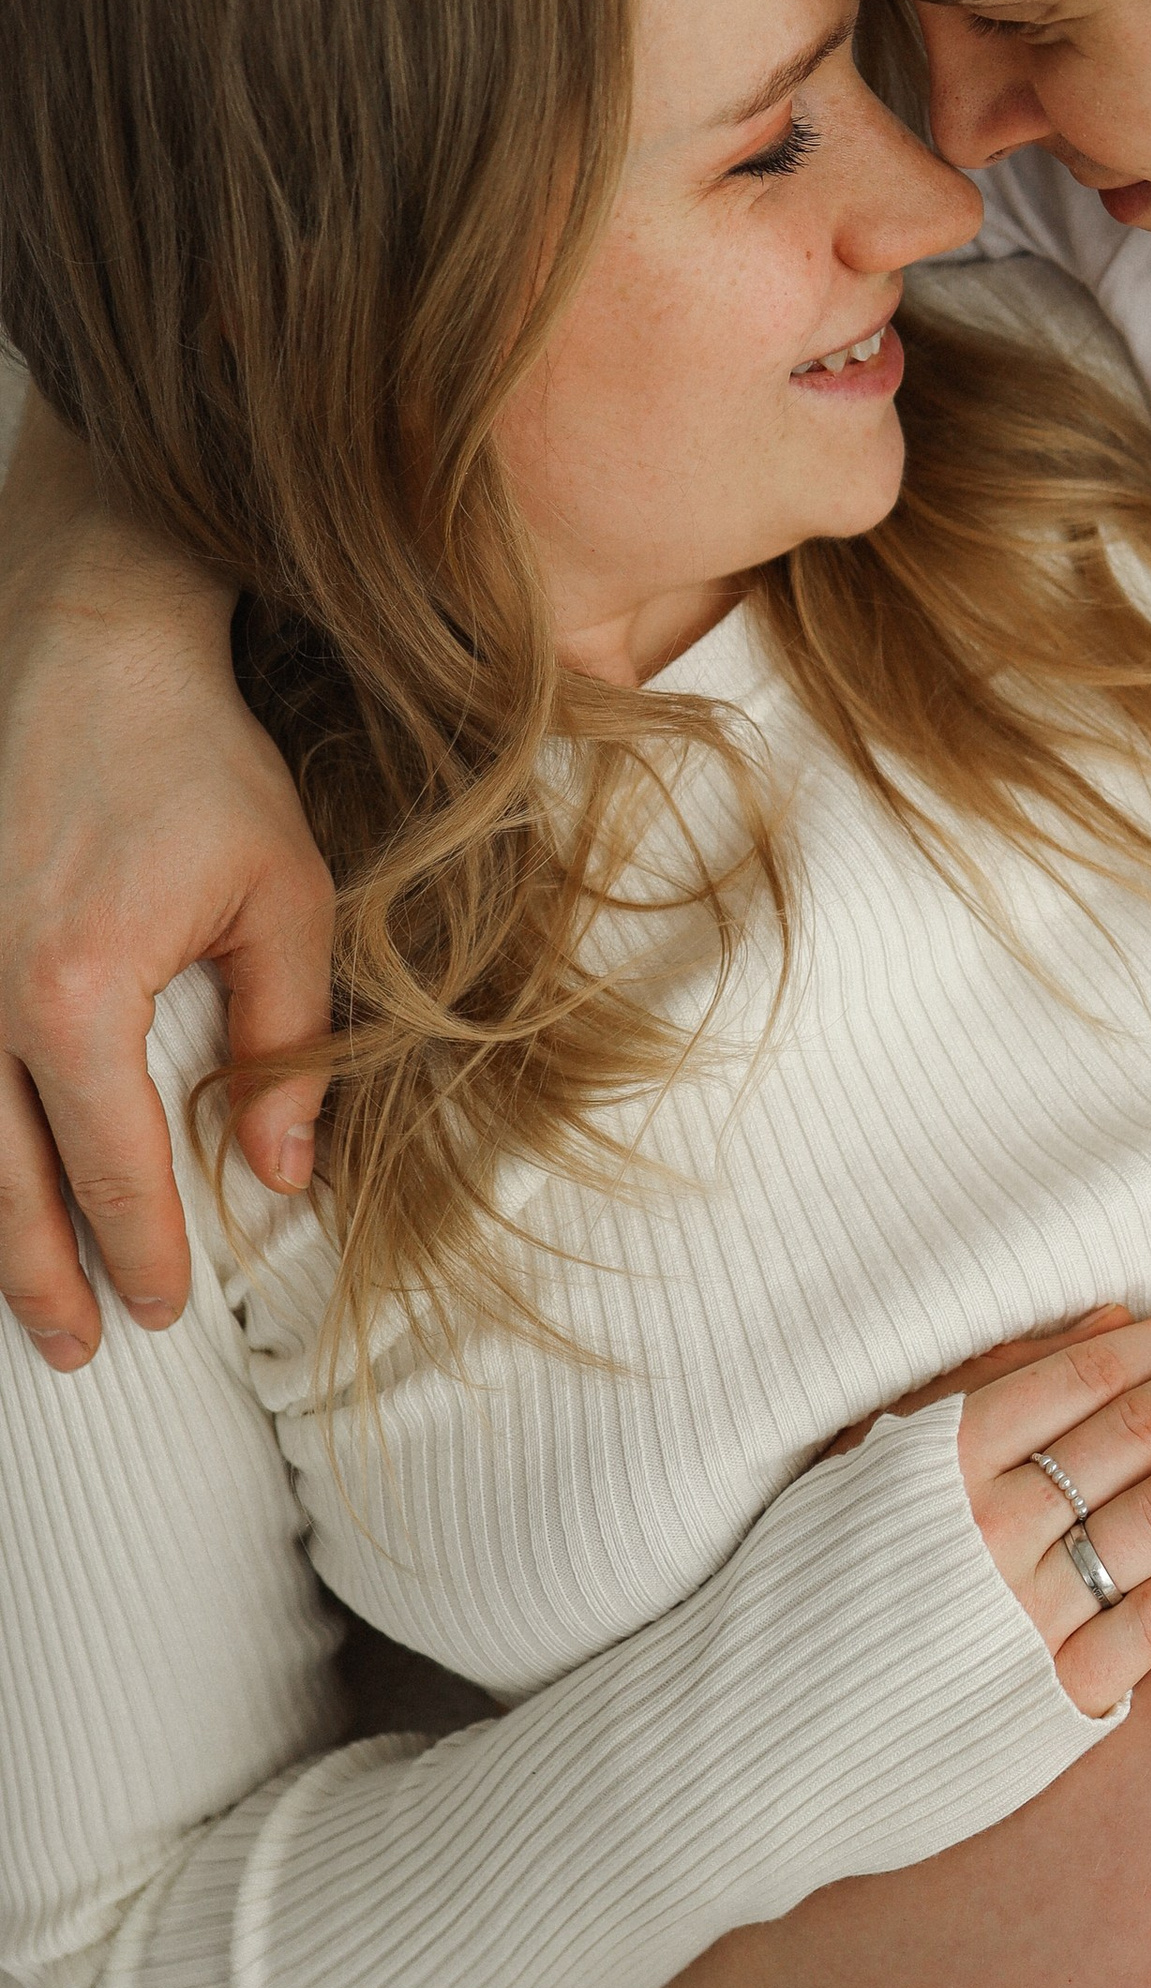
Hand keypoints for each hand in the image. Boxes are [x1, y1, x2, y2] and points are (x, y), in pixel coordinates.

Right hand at [0, 402, 332, 1366]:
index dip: (137, 1249)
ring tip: (21, 1297)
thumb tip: (286, 1175)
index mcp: (71, 994)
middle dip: (39, 1275)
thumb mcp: (282, 895)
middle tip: (76, 1345)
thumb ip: (287, 1042)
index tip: (158, 1306)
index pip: (105, 1167)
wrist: (84, 642)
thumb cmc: (193, 760)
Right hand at [830, 1293, 1150, 1717]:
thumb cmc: (814, 1586)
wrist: (745, 1744)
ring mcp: (1022, 1614)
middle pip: (1140, 1432)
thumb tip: (1111, 1316)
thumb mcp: (875, 1458)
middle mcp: (985, 1525)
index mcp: (937, 1457)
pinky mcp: (1049, 1699)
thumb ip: (988, 1380)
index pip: (1085, 1377)